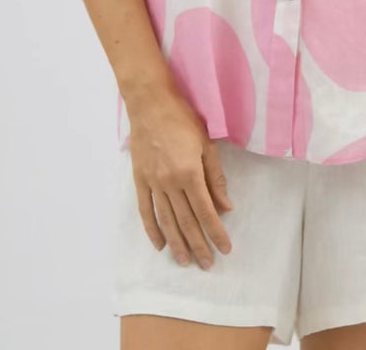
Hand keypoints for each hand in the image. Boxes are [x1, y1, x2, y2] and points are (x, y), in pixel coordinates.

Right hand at [124, 80, 234, 269]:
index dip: (216, 233)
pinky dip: (152, 229)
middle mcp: (170, 183)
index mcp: (189, 173)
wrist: (150, 103)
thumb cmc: (182, 118)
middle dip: (199, 244)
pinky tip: (159, 244)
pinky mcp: (139, 179)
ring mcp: (152, 183)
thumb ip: (215, 178)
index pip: (206, 212)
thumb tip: (226, 207)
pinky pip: (145, 210)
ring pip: (166, 220)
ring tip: (185, 261)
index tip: (225, 249)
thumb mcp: (206, 144)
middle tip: (207, 264)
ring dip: (177, 243)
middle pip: (186, 221)